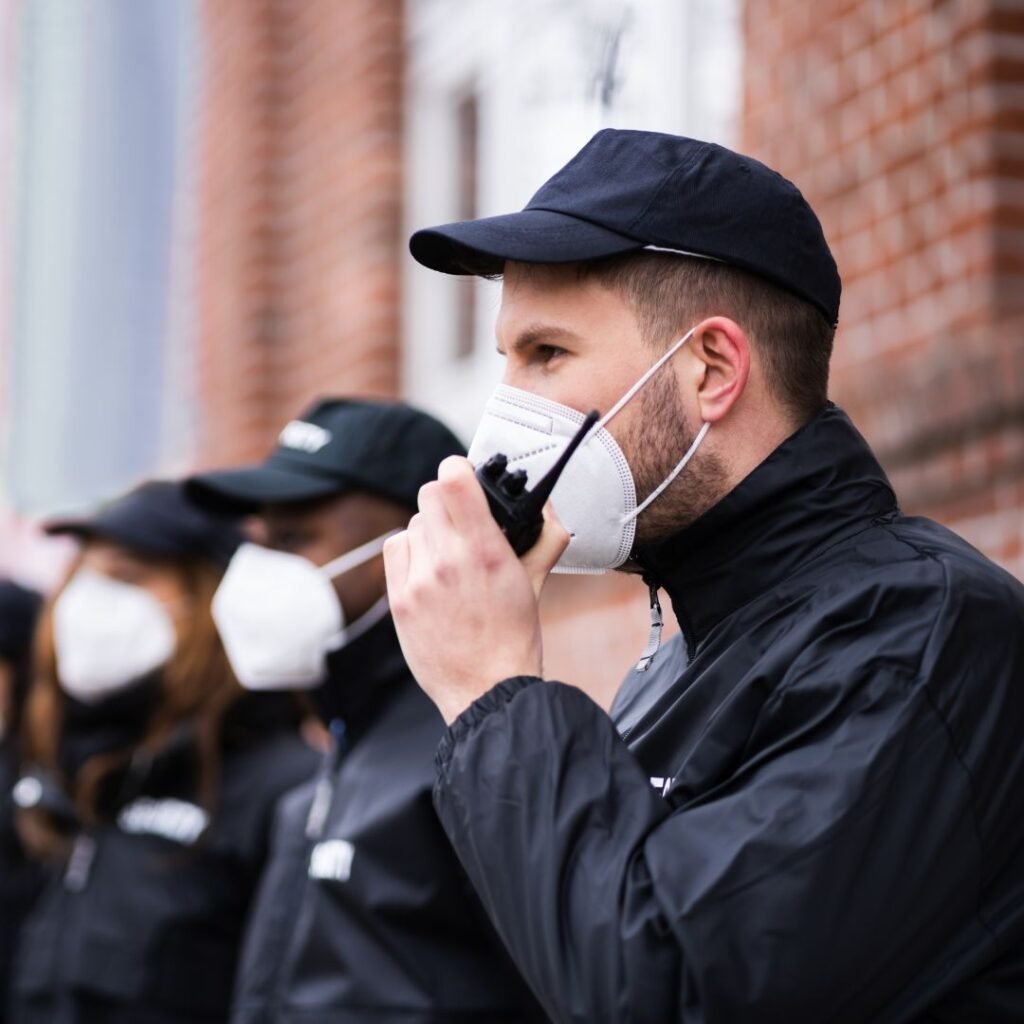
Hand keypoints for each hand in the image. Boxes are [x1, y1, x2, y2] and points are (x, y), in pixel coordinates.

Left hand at [384, 456, 568, 724]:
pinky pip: (396, 546)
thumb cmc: (514, 640)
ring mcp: (419, 580)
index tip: (465, 476)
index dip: (459, 469)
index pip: (454, 479)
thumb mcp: (537, 582)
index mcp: (486, 552)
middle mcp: (448, 561)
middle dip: (449, 500)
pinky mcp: (399, 599)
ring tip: (448, 552)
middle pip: (430, 494)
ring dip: (431, 528)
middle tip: (462, 519)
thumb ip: (544, 538)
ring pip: (415, 521)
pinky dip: (412, 549)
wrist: (486, 690)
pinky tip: (428, 567)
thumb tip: (548, 509)